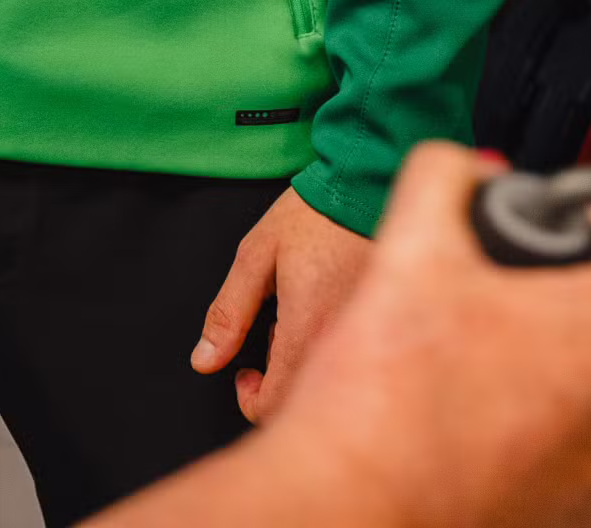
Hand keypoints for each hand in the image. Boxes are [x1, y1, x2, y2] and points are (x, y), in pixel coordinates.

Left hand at [192, 183, 372, 420]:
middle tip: (267, 337)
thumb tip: (205, 360)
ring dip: (304, 363)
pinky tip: (324, 313)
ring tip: (296, 316)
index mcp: (306, 331)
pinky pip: (355, 361)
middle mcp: (343, 345)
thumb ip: (229, 313)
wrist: (371, 187)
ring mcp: (369, 338)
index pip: (275, 405)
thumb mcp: (256, 255)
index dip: (250, 399)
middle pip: (304, 399)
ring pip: (330, 384)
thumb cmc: (315, 215)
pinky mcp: (385, 326)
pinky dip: (330, 349)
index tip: (243, 372)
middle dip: (277, 379)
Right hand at [266, 144, 590, 527]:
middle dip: (551, 290)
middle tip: (477, 299)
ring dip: (548, 353)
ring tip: (468, 360)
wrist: (361, 513)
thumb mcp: (410, 247)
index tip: (512, 236)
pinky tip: (478, 410)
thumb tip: (459, 166)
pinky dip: (545, 413)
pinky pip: (589, 430)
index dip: (552, 218)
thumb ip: (444, 175)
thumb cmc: (392, 410)